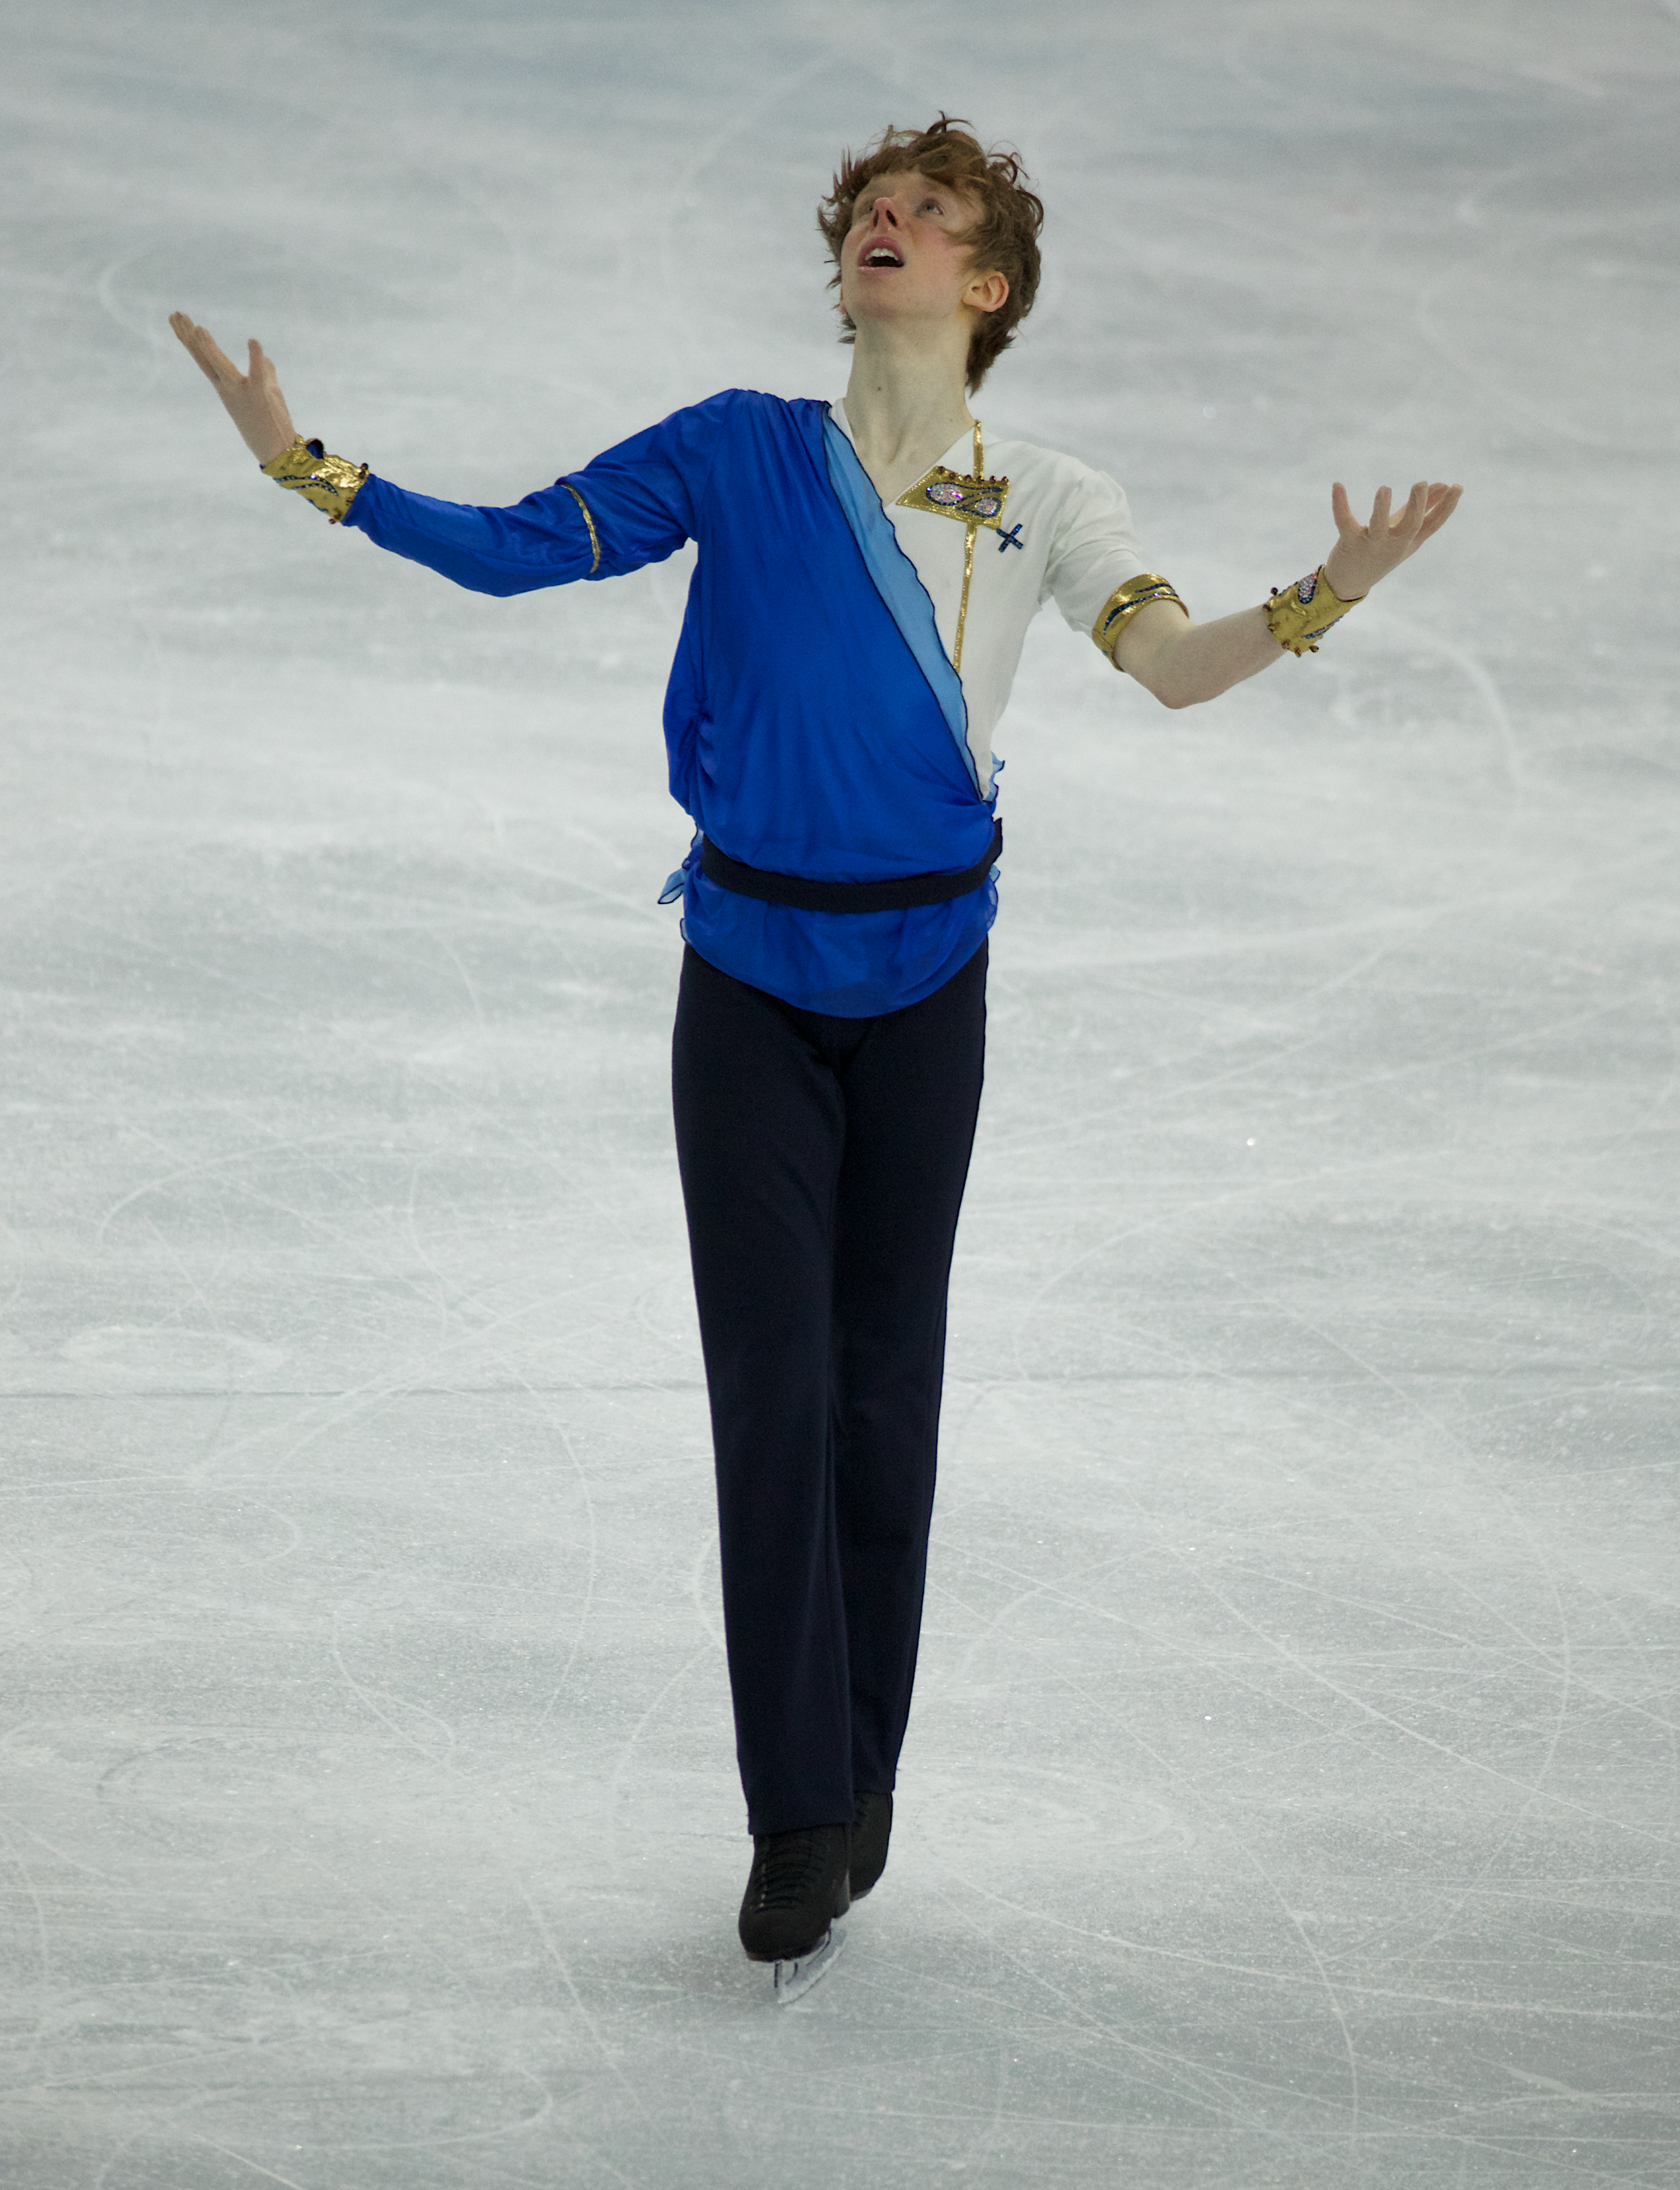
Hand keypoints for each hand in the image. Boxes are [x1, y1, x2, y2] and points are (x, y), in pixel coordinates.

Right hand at [169, 314, 297, 465]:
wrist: (276, 450)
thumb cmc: (269, 423)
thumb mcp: (265, 392)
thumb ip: (264, 372)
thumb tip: (263, 357)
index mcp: (225, 388)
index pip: (203, 359)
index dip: (189, 340)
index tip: (179, 321)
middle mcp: (227, 389)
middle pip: (203, 358)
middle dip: (189, 336)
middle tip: (177, 314)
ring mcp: (241, 391)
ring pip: (220, 366)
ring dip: (208, 348)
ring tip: (198, 328)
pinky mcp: (259, 394)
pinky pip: (257, 372)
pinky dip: (256, 357)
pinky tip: (253, 341)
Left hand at [1323, 479, 1461, 601]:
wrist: (1351, 582)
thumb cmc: (1382, 551)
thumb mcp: (1404, 531)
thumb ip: (1421, 508)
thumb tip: (1442, 484)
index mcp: (1409, 540)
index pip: (1433, 524)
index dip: (1447, 507)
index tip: (1458, 487)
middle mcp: (1393, 543)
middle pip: (1410, 526)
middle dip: (1417, 505)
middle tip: (1421, 483)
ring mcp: (1371, 544)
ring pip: (1379, 526)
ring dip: (1381, 507)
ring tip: (1384, 488)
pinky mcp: (1349, 542)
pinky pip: (1344, 522)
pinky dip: (1340, 504)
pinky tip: (1337, 485)